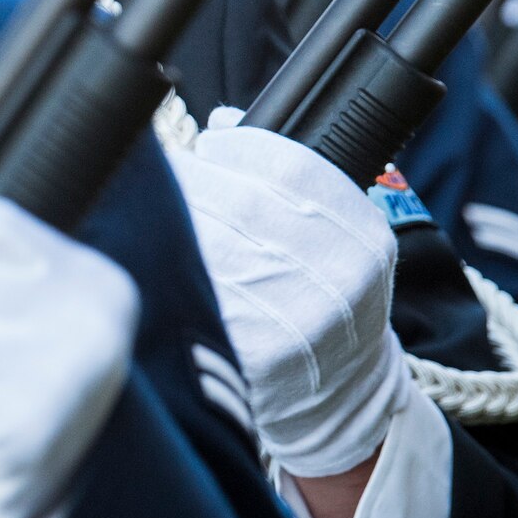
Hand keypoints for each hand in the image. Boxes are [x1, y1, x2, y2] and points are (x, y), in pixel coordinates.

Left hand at [168, 108, 410, 477]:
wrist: (338, 396)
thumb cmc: (324, 299)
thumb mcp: (334, 235)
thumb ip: (290, 176)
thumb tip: (222, 122)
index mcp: (362, 236)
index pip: (290, 165)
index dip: (237, 148)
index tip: (208, 146)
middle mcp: (339, 277)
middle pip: (242, 202)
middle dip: (194, 183)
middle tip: (168, 177)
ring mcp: (299, 320)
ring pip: (211, 245)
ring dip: (171, 223)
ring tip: (155, 216)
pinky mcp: (254, 357)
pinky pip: (197, 296)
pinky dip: (169, 273)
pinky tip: (159, 263)